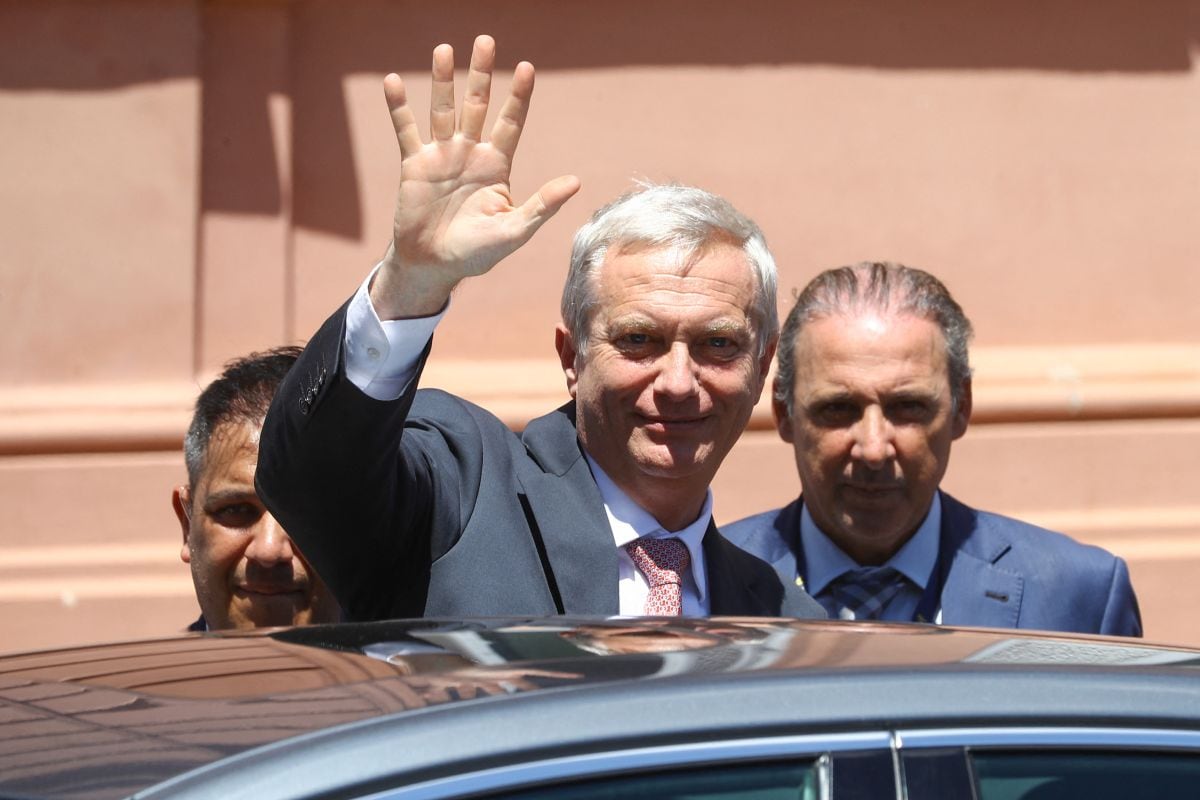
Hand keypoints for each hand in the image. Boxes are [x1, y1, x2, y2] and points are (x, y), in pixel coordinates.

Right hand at [371, 35, 579, 318]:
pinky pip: (406, 130)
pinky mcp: (414, 165)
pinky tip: (393, 81)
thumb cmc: (478, 252)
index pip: (511, 122)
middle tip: (485, 40)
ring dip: (442, 81)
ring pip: (443, 110)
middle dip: (481, 74)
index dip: (518, 96)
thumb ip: (542, 205)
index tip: (527, 67)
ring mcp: (441, 156)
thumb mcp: (515, 230)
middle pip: (477, 105)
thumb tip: (575, 181)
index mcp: (497, 166)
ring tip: (444, 49)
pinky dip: (399, 107)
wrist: (435, 266)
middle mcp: (470, 154)